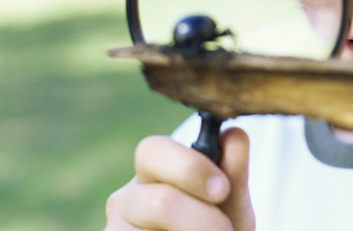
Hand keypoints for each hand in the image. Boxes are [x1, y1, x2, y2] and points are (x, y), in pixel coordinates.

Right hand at [105, 127, 254, 229]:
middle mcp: (127, 199)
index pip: (152, 151)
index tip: (223, 189)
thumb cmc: (217, 224)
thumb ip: (233, 171)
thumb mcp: (231, 201)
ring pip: (158, 221)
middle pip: (160, 202)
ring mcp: (117, 228)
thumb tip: (234, 134)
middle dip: (202, 218)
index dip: (190, 167)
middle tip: (225, 229)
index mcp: (153, 171)